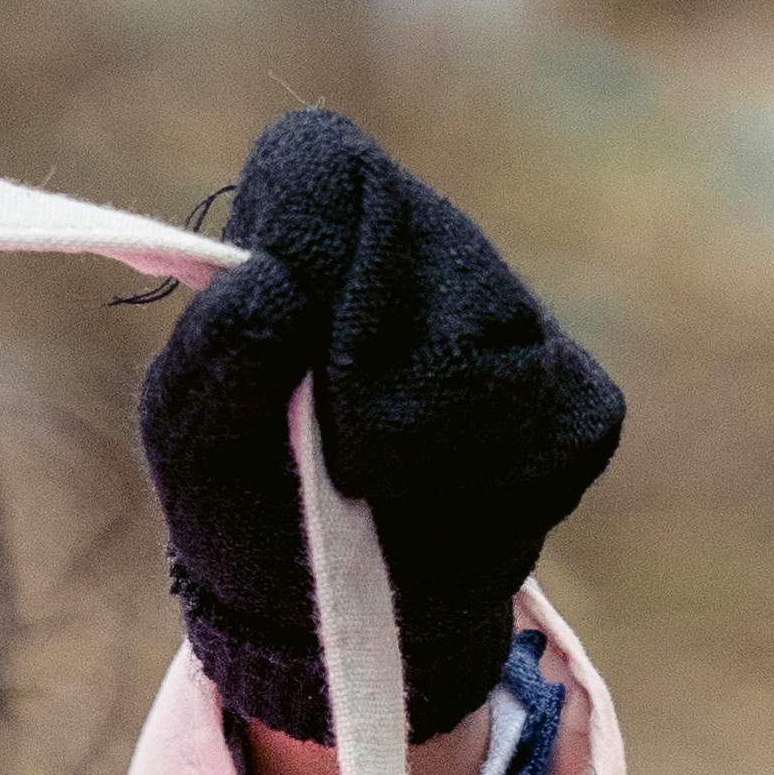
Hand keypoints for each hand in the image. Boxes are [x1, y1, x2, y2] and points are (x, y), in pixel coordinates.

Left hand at [136, 110, 622, 748]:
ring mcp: (518, 312)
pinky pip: (547, 426)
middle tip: (327, 443)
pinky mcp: (580, 397)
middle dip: (360, 371)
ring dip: (415, 445)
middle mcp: (428, 234)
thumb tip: (273, 283)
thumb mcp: (193, 439)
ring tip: (377, 480)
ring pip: (488, 352)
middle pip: (417, 249)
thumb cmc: (244, 497)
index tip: (288, 334)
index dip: (304, 245)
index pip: (320, 161)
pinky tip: (445, 500)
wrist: (330, 613)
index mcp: (313, 217)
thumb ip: (218, 355)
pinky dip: (483, 488)